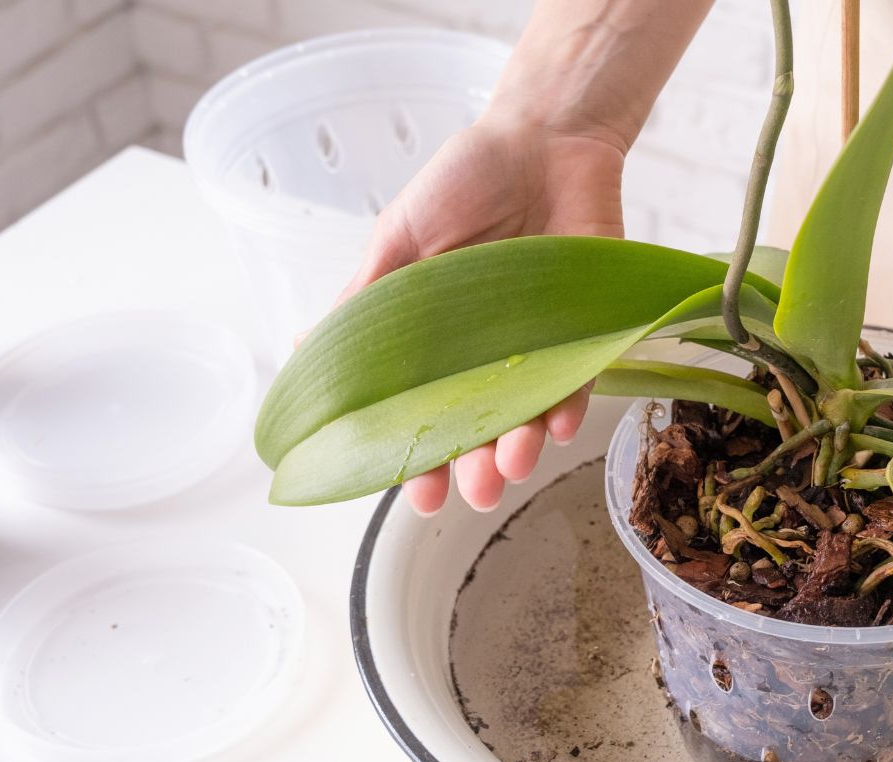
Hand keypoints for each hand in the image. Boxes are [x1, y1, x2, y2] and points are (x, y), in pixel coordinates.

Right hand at [330, 114, 626, 516]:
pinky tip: (558, 425)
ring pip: (531, 414)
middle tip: (472, 493)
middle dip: (475, 467)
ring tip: (511, 466)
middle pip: (482, 427)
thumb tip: (303, 349)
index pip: (425, 414)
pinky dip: (571, 404)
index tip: (414, 491)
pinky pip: (583, 377)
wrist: (542, 137)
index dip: (418, 455)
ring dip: (521, 447)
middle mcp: (489, 354)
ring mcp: (541, 344)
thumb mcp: (399, 239)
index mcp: (437, 342)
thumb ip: (364, 300)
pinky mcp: (589, 326)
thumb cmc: (464, 182)